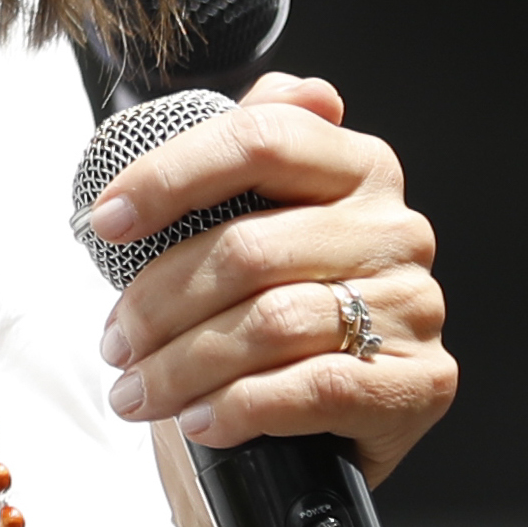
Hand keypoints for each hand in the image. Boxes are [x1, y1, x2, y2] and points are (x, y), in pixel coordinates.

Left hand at [88, 74, 453, 486]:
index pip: (261, 140)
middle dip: (159, 302)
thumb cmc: (281, 314)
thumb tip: (272, 88)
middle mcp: (395, 227)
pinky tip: (200, 420)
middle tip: (116, 342)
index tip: (107, 221)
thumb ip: (255, 155)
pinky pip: (313, 387)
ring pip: (272, 323)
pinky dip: (240, 406)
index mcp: (357, 166)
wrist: (328, 438)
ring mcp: (414, 304)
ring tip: (138, 391)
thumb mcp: (261, 227)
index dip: (171, 174)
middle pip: (249, 248)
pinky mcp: (420, 382)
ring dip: (183, 366)